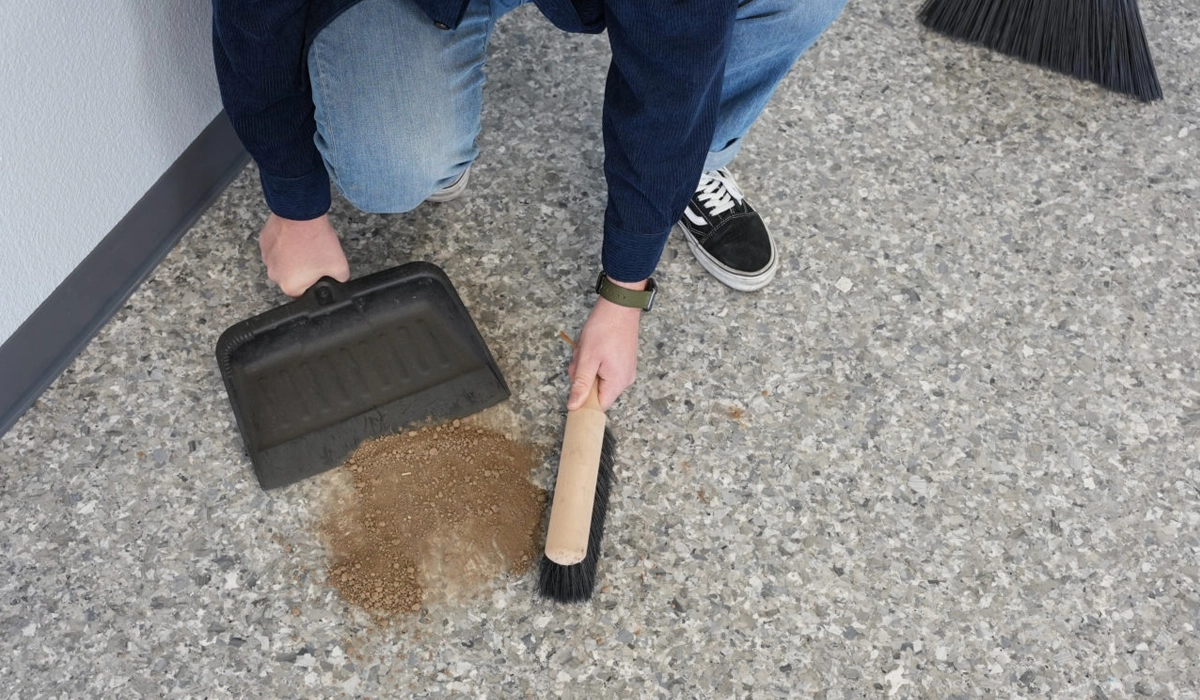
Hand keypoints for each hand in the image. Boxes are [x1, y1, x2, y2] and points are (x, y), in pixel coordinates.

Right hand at [258, 213, 349, 296]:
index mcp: (290, 286)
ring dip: (293, 257)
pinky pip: (277, 249)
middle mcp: (274, 275)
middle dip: (304, 269)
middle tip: (315, 255)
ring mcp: (266, 258)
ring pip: (284, 263)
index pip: (304, 293)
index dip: (314, 282)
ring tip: (306, 244)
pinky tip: (297, 237)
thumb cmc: (316, 240)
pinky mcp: (264, 242)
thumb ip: (340, 279)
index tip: (319, 271)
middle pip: (292, 278)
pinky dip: (285, 245)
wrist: (301, 213)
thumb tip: (340, 281)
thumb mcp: (340, 266)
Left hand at [567, 279, 645, 411]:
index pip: (598, 406)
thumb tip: (573, 406)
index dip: (583, 400)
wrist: (619, 305)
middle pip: (596, 390)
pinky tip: (593, 347)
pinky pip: (604, 369)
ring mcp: (625, 370)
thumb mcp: (587, 358)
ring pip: (598, 378)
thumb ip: (580, 385)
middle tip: (581, 358)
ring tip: (587, 348)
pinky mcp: (623, 361)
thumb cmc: (604, 329)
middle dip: (583, 376)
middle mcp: (625, 379)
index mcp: (618, 382)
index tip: (574, 387)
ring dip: (587, 366)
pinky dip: (594, 360)